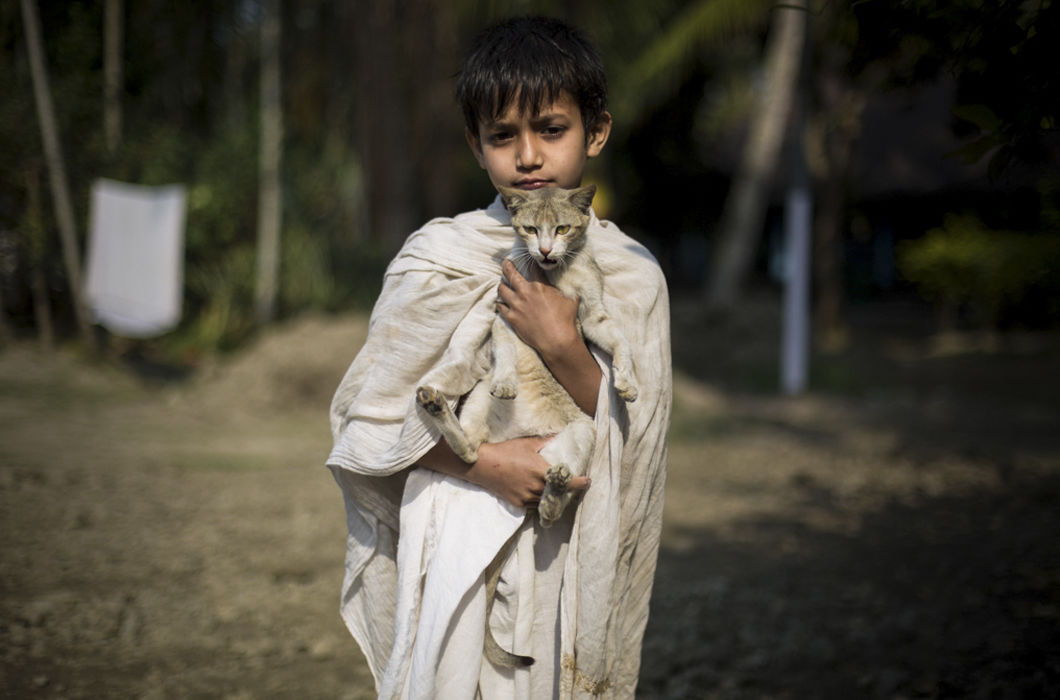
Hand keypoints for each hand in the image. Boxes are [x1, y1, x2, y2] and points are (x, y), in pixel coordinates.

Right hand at [468, 436, 590, 508]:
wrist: (482, 465)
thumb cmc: (505, 451)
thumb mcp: (527, 443)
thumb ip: (546, 441)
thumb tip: (560, 435)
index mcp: (541, 471)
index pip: (567, 481)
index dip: (580, 483)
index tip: (588, 481)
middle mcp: (536, 487)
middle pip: (559, 493)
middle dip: (567, 490)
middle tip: (573, 484)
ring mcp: (526, 497)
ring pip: (547, 501)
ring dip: (553, 496)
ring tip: (557, 490)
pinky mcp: (518, 504)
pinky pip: (534, 505)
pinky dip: (539, 500)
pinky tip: (541, 494)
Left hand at [496, 259, 580, 360]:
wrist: (557, 340)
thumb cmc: (566, 320)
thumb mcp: (571, 299)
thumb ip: (567, 288)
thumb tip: (573, 282)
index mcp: (540, 285)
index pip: (531, 267)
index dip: (528, 261)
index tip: (525, 259)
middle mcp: (525, 292)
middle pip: (510, 273)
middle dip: (506, 265)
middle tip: (506, 263)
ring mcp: (517, 305)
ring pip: (502, 289)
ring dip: (502, 285)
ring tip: (503, 284)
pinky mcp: (512, 318)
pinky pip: (500, 307)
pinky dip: (500, 303)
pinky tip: (501, 302)